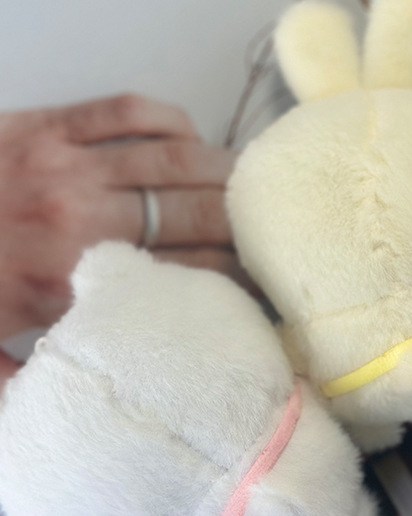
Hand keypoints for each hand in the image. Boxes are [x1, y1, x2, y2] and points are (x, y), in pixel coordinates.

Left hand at [0, 94, 239, 382]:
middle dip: (248, 223)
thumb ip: (32, 386)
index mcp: (71, 277)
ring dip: (225, 170)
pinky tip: (191, 137)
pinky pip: (129, 109)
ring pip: (175, 157)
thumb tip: (92, 406)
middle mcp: (83, 213)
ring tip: (253, 185)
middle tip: (275, 233)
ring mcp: (67, 159)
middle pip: (197, 211)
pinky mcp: (47, 122)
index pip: (187, 274)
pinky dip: (172, 120)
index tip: (266, 289)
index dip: (239, 280)